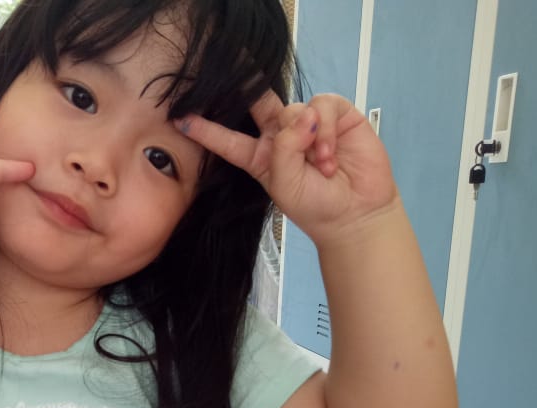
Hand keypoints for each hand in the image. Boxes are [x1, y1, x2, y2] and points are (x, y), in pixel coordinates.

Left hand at [179, 92, 398, 247]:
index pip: (228, 140)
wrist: (355, 213)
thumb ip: (284, 149)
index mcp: (260, 157)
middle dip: (249, 86)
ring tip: (320, 165)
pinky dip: (325, 129)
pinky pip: (322, 106)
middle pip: (259, 104)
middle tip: (241, 65)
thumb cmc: (315, 206)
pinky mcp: (336, 116)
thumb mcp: (284, 184)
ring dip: (307, 136)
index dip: (206, 130)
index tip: (180, 119)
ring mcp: (309, 124)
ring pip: (295, 109)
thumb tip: (303, 117)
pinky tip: (329, 154)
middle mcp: (281, 136)